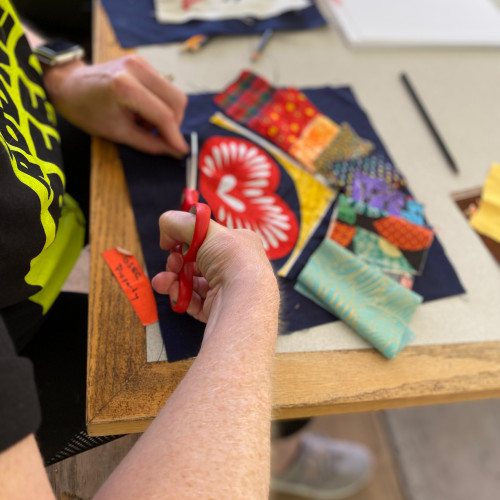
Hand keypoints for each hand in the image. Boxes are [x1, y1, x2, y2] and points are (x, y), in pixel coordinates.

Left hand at [42, 55, 188, 156]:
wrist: (69, 84)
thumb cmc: (86, 111)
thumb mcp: (117, 133)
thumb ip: (150, 144)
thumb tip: (175, 152)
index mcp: (125, 87)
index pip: (163, 115)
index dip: (175, 136)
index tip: (182, 151)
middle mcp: (136, 69)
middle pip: (176, 100)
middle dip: (174, 124)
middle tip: (161, 138)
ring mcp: (140, 62)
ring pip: (174, 94)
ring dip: (167, 114)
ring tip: (145, 124)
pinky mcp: (143, 62)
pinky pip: (165, 88)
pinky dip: (160, 104)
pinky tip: (143, 112)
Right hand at [151, 210, 278, 322]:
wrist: (243, 299)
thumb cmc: (230, 259)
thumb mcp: (203, 228)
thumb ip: (179, 223)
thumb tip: (165, 234)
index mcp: (238, 245)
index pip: (208, 240)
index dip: (187, 241)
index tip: (173, 243)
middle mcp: (235, 267)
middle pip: (196, 262)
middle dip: (176, 262)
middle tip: (172, 263)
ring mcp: (226, 290)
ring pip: (192, 283)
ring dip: (172, 280)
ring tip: (161, 282)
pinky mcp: (218, 309)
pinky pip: (194, 302)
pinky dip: (180, 296)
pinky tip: (173, 292)